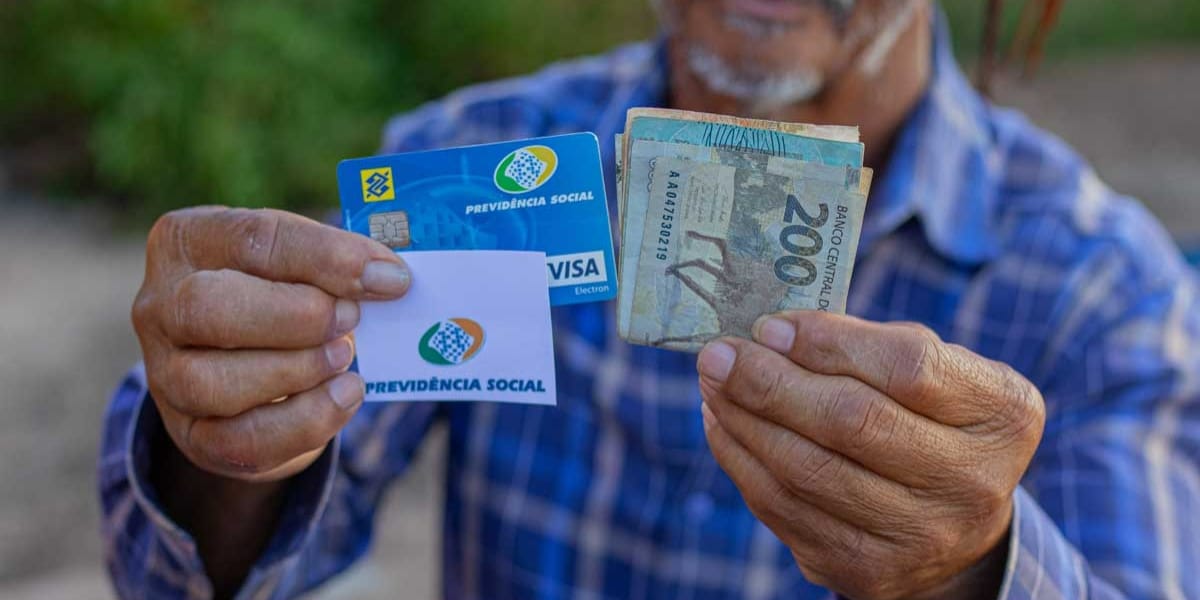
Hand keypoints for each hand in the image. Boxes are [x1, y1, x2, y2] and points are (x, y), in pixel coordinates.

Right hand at [132, 207, 409, 482]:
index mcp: (188, 240)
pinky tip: (342, 398)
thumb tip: (389, 277)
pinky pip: (237, 441)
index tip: (389, 277)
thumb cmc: (283, 295)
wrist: (258, 371)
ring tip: (345, 359)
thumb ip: (337, 263)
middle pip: (207, 307)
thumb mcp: (301, 264)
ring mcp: (165, 375)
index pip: (254, 239)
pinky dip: (302, 423)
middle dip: (295, 317)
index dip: (327, 258)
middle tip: (350, 319)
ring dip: (296, 372)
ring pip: (211, 382)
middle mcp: (159, 305)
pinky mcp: (190, 434)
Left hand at [697, 311, 1044, 599]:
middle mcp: (972, 483)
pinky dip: (741, 460)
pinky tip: (723, 424)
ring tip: (712, 383)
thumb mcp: (931, 368)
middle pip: (852, 423)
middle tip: (718, 353)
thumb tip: (772, 332)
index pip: (909, 369)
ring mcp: (920, 536)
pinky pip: (784, 510)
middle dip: (770, 383)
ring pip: (807, 471)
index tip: (771, 325)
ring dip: (744, 420)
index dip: (830, 343)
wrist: (951, 522)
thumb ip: (865, 343)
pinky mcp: (865, 570)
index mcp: (1001, 413)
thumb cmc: (929, 417)